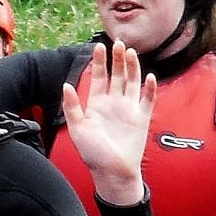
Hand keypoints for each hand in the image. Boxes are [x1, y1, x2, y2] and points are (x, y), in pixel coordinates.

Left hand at [57, 42, 156, 206]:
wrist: (112, 172)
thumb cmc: (93, 154)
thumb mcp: (77, 129)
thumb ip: (72, 107)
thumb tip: (66, 85)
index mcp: (96, 103)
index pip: (99, 77)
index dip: (99, 61)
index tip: (98, 46)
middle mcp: (113, 103)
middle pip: (117, 75)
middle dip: (117, 59)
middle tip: (119, 43)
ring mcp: (129, 109)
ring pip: (132, 82)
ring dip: (132, 68)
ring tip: (131, 53)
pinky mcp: (142, 118)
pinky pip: (148, 99)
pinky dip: (149, 88)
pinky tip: (149, 76)